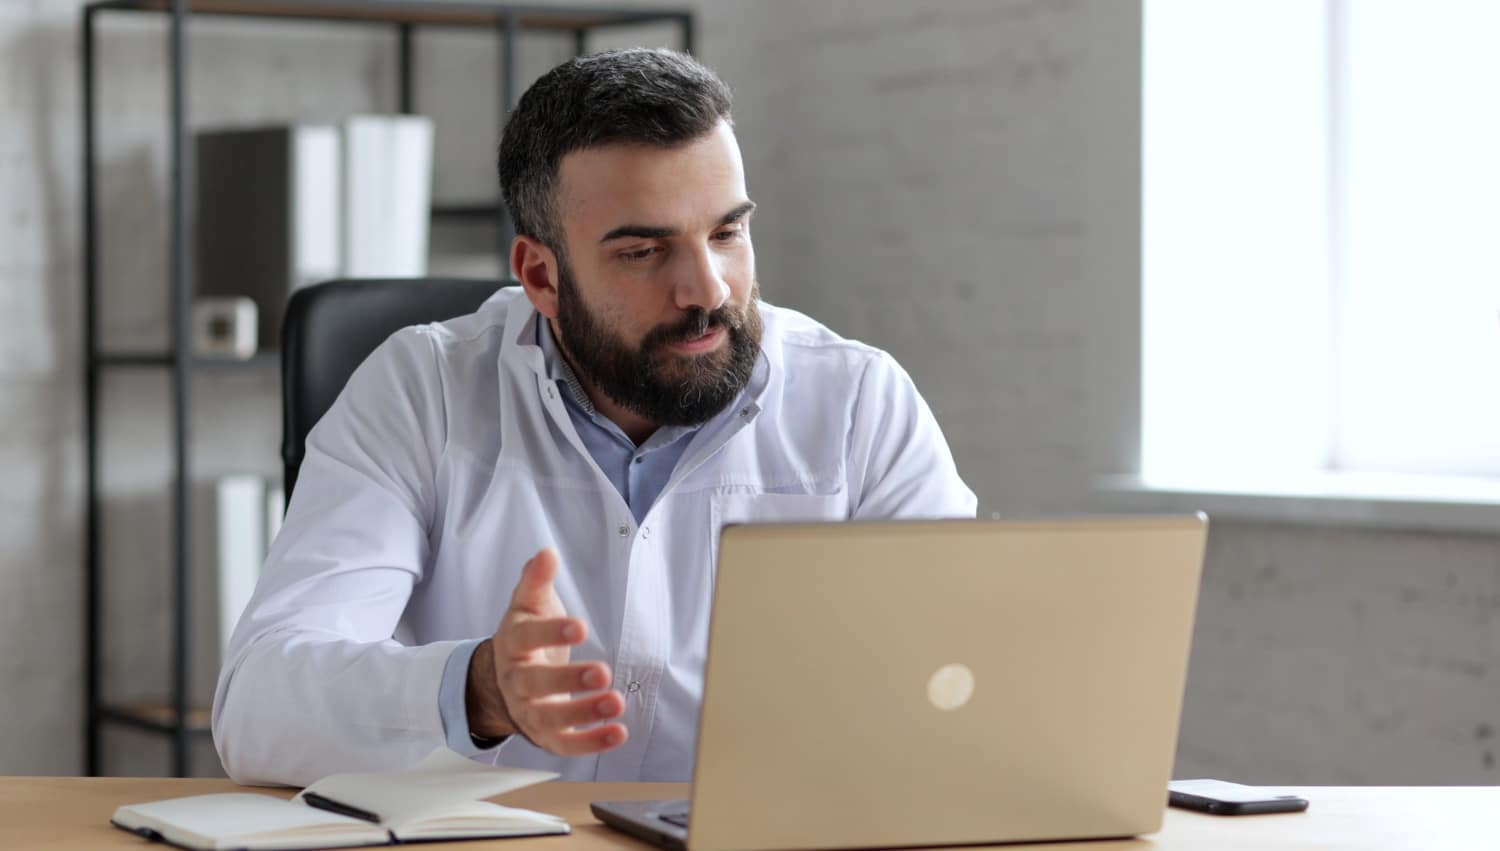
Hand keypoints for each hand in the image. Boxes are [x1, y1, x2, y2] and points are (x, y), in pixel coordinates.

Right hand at [466, 548, 627, 754]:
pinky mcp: (545, 735)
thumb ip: (536, 580)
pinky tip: (618, 733)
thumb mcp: (527, 605)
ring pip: (550, 718)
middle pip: (535, 684)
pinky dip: (591, 742)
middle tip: (602, 671)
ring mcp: (528, 711)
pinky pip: (565, 744)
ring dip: (583, 713)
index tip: (581, 626)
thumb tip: (546, 553)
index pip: (526, 638)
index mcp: (511, 643)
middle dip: (568, 679)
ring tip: (616, 702)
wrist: (501, 680)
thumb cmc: (526, 636)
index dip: (551, 633)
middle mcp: (515, 681)